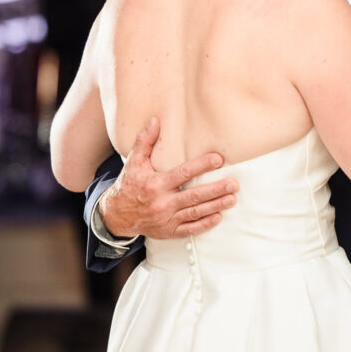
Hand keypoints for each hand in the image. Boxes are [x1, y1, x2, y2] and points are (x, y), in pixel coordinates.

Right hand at [100, 117, 237, 239]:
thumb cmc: (129, 185)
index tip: (218, 159)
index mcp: (155, 184)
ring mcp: (166, 219)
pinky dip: (204, 224)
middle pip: (194, 196)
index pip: (183, 173)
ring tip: (232, 198)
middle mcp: (162, 203)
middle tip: (233, 183)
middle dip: (216, 190)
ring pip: (195, 212)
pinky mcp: (169, 231)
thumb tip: (155, 120)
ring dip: (215, 206)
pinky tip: (218, 217)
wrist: (116, 215)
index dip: (202, 166)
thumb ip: (145, 141)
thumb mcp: (134, 162)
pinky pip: (189, 229)